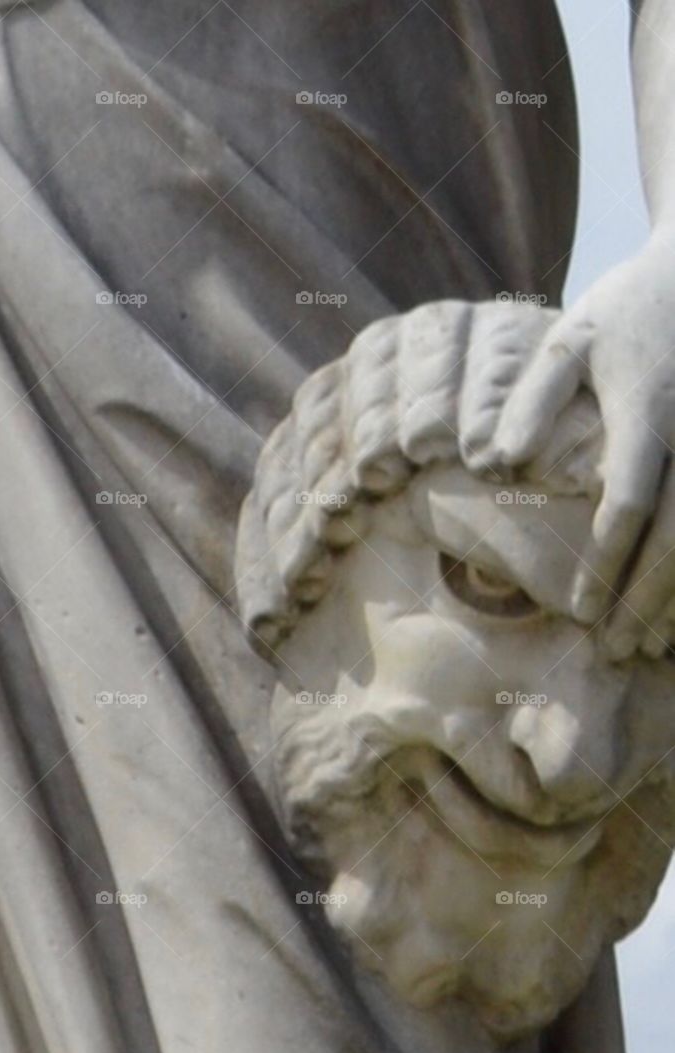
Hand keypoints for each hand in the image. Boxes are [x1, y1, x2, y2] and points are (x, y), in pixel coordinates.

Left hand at [480, 235, 674, 656]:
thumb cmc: (624, 309)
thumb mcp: (569, 338)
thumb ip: (532, 399)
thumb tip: (493, 459)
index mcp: (646, 411)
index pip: (628, 502)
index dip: (605, 561)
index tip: (578, 609)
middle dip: (647, 598)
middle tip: (616, 650)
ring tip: (652, 646)